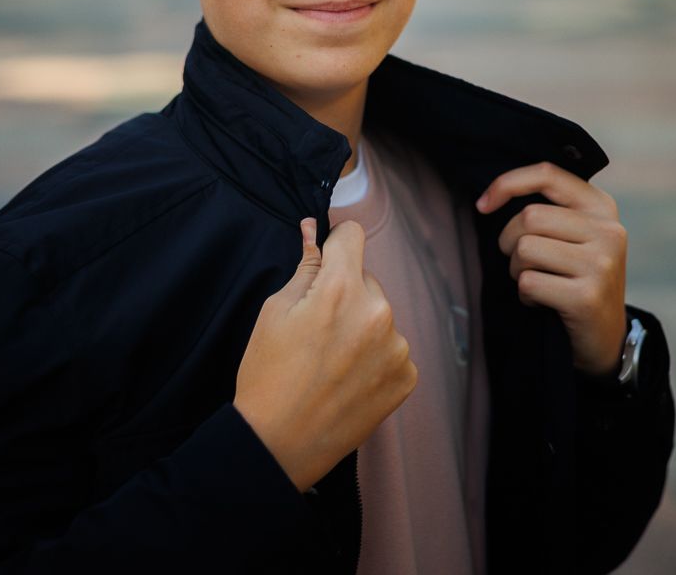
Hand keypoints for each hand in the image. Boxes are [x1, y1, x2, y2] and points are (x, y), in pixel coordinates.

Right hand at [233, 217, 417, 491]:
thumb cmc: (267, 376)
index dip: (333, 246)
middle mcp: (379, 312)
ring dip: (361, 326)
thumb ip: (304, 267)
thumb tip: (315, 231)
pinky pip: (391, 348)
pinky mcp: (407, 376)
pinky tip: (347, 379)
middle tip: (316, 329)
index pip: (352, 235)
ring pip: (379, 315)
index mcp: (341, 289)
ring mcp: (397, 347)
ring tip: (330, 360)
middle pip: (365, 278)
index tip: (323, 265)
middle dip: (344, 292)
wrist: (280, 444)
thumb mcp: (274, 312)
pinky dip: (374, 357)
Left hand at [475, 162, 627, 376]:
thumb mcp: (576, 236)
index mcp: (602, 207)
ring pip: (524, 249)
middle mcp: (608, 230)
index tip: (482, 205)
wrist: (606, 337)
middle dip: (509, 242)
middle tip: (522, 262)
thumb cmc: (577, 278)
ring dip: (517, 270)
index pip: (547, 174)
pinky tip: (544, 303)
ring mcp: (600, 263)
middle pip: (529, 217)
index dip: (506, 184)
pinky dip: (525, 296)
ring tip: (538, 282)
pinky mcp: (586, 296)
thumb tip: (489, 197)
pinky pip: (528, 283)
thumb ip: (550, 209)